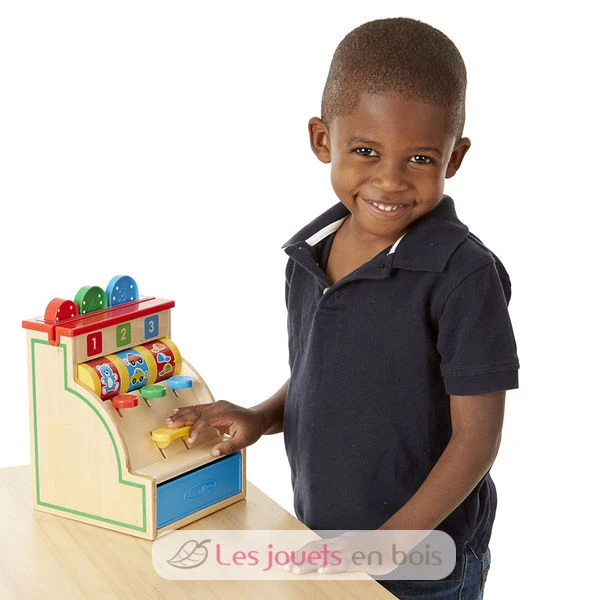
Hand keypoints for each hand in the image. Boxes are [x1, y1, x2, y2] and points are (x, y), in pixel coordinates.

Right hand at [164, 400, 264, 456]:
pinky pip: (198, 409)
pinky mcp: (214, 408)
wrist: (258, 418)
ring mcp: (216, 406)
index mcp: (226, 413)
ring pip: (196, 409)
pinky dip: (187, 412)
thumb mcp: (244, 440)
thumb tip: (214, 452)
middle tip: (169, 425)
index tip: (190, 440)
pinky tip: (178, 413)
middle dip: (182, 418)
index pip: (206, 419)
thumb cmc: (252, 428)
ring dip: (182, 414)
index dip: (196, 429)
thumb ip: (229, 446)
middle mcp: (220, 407)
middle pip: (198, 412)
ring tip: (169, 419)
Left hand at [284, 530, 423, 576]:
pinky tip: (322, 570)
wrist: (394, 539)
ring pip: (326, 556)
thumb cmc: (376, 547)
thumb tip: (329, 561)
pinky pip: (344, 562)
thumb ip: (344, 553)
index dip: (302, 552)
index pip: (316, 545)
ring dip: (310, 563)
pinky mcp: (360, 558)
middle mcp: (343, 543)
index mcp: (341, 540)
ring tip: (297, 569)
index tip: (290, 559)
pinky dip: (332, 566)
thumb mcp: (356, 547)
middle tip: (287, 566)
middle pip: (317, 550)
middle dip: (300, 558)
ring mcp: (351, 550)